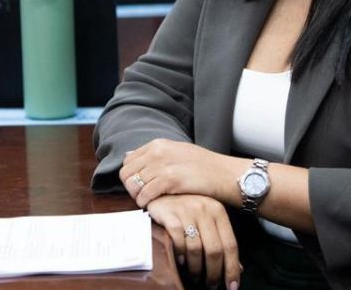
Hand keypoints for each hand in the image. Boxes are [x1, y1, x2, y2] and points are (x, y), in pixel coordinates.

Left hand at [120, 139, 242, 207]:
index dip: (131, 177)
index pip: (127, 162)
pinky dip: (146, 203)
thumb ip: (152, 155)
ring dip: (138, 197)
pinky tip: (154, 206)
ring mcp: (163, 164)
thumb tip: (127, 156)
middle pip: (126, 174)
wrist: (224, 174)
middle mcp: (157, 151)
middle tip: (143, 197)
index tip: (141, 187)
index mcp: (158, 144)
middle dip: (131, 188)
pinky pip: (145, 194)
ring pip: (133, 185)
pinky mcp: (170, 179)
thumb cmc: (203, 167)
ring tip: (149, 202)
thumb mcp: (176, 152)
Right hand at [145, 194, 240, 289]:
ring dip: (196, 268)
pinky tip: (180, 261)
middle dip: (214, 273)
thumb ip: (221, 241)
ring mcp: (187, 210)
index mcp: (218, 211)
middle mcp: (205, 209)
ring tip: (195, 276)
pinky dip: (179, 254)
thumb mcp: (206, 220)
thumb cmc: (185, 208)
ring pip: (196, 248)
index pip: (230, 245)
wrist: (159, 188)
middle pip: (214, 250)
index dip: (232, 268)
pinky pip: (177, 240)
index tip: (232, 287)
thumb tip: (238, 269)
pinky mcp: (169, 213)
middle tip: (211, 285)